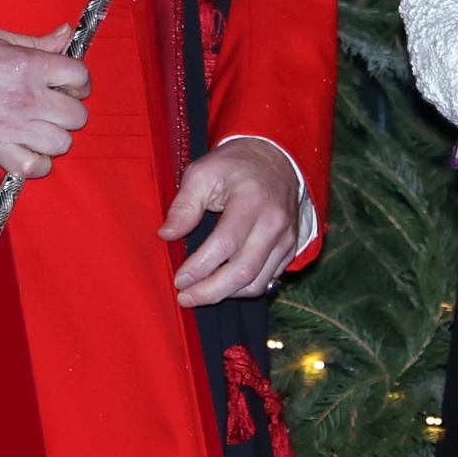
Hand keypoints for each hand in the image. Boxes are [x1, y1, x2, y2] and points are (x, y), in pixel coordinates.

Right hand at [0, 26, 87, 178]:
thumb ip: (37, 42)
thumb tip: (66, 35)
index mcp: (29, 66)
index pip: (80, 77)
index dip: (80, 81)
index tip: (71, 85)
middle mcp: (27, 99)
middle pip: (77, 115)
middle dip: (70, 110)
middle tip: (54, 106)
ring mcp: (13, 128)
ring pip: (61, 143)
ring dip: (55, 136)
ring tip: (40, 128)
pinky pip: (34, 167)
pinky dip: (36, 163)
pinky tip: (28, 149)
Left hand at [162, 139, 307, 305]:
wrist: (278, 159)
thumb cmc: (236, 165)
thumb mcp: (203, 172)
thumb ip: (184, 204)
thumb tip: (166, 234)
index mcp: (251, 200)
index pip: (225, 244)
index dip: (200, 267)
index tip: (179, 279)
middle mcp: (274, 223)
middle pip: (243, 272)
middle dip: (211, 291)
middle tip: (186, 298)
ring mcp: (286, 239)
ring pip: (257, 283)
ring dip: (226, 294)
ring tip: (200, 294)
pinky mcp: (290, 248)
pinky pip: (268, 279)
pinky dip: (243, 288)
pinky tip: (222, 285)